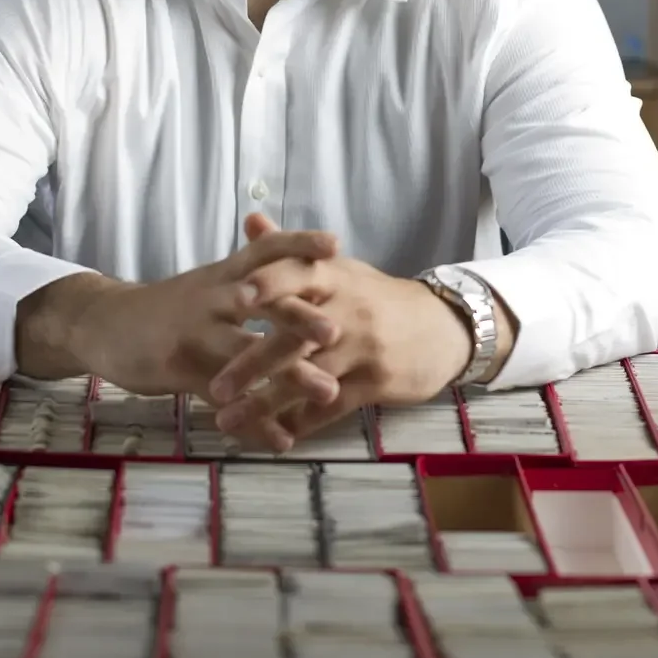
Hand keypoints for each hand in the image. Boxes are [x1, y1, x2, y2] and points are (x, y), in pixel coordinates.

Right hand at [15, 213, 346, 400]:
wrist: (102, 323)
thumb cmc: (169, 306)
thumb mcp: (209, 283)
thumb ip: (251, 275)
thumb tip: (305, 263)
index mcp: (223, 274)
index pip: (264, 249)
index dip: (298, 243)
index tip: (336, 244)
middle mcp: (212, 297)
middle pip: (260, 299)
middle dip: (299, 316)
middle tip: (336, 331)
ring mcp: (195, 333)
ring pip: (245, 351)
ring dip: (288, 374)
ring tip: (327, 391)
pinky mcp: (180, 369)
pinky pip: (222, 396)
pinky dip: (255, 420)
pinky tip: (282, 439)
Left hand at [207, 216, 471, 451]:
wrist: (443, 327)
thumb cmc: (376, 298)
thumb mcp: (339, 270)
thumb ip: (289, 251)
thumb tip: (250, 220)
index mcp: (334, 277)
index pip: (300, 272)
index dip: (270, 282)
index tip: (236, 295)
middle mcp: (347, 310)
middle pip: (295, 337)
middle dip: (252, 363)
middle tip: (214, 386)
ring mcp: (362, 348)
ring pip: (307, 379)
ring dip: (265, 403)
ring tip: (226, 422)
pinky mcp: (375, 382)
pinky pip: (332, 407)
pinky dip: (301, 423)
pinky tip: (273, 437)